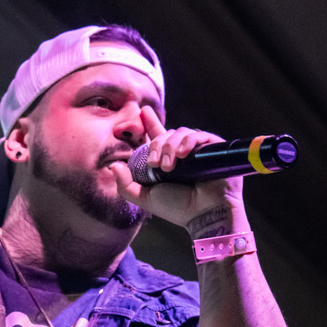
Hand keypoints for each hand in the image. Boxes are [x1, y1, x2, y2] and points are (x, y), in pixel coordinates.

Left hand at [108, 107, 245, 229]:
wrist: (204, 214)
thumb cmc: (177, 208)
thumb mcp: (145, 198)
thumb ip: (125, 185)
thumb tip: (113, 165)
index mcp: (166, 163)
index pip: (156, 137)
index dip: (149, 123)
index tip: (142, 112)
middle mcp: (181, 155)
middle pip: (165, 135)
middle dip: (156, 146)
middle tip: (155, 163)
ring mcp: (197, 151)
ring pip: (179, 133)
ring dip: (170, 146)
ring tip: (169, 166)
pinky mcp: (213, 148)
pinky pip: (197, 135)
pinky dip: (187, 141)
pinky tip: (182, 154)